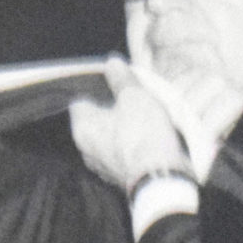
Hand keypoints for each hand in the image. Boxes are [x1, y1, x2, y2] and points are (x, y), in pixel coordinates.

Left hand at [69, 57, 195, 193]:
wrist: (163, 179)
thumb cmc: (143, 135)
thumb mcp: (134, 97)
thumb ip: (122, 79)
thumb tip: (112, 63)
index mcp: (83, 129)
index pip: (79, 101)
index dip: (94, 87)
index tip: (111, 79)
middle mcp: (87, 150)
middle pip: (96, 120)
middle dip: (111, 107)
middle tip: (131, 94)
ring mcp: (104, 166)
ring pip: (110, 137)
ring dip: (123, 126)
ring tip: (143, 112)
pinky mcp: (123, 176)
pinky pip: (124, 153)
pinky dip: (133, 143)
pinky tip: (149, 135)